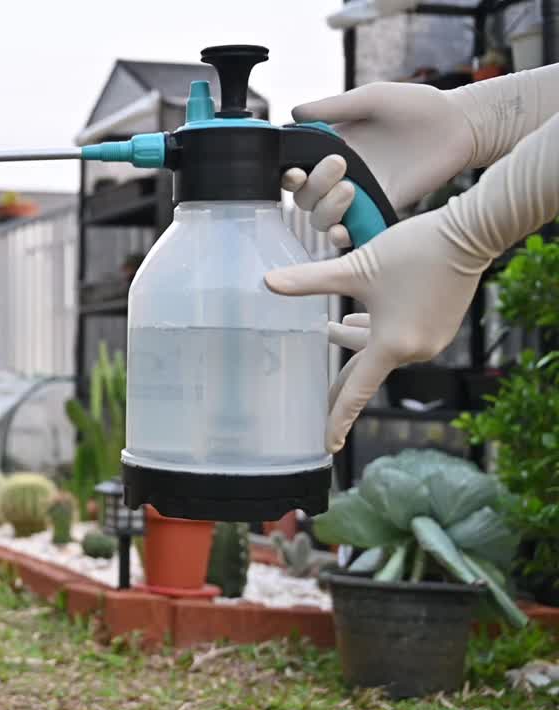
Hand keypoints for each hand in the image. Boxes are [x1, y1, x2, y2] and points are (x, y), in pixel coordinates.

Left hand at [264, 209, 481, 452]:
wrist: (471, 233)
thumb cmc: (414, 251)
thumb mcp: (355, 267)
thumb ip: (310, 281)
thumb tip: (267, 283)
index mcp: (391, 345)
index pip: (355, 392)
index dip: (337, 419)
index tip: (327, 446)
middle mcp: (414, 351)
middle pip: (365, 371)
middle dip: (339, 377)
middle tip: (315, 398)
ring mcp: (430, 341)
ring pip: (380, 349)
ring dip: (354, 340)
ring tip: (330, 327)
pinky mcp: (438, 327)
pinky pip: (398, 339)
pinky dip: (376, 332)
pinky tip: (359, 315)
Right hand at [281, 82, 474, 245]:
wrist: (459, 124)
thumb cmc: (417, 106)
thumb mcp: (371, 98)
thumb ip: (333, 107)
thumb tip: (294, 112)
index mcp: (332, 149)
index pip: (297, 170)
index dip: (288, 176)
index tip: (296, 172)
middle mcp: (342, 175)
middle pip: (305, 198)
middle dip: (313, 187)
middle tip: (339, 165)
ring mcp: (361, 194)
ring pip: (323, 218)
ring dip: (327, 210)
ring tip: (350, 190)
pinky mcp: (382, 208)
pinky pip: (354, 230)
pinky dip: (343, 237)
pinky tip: (344, 232)